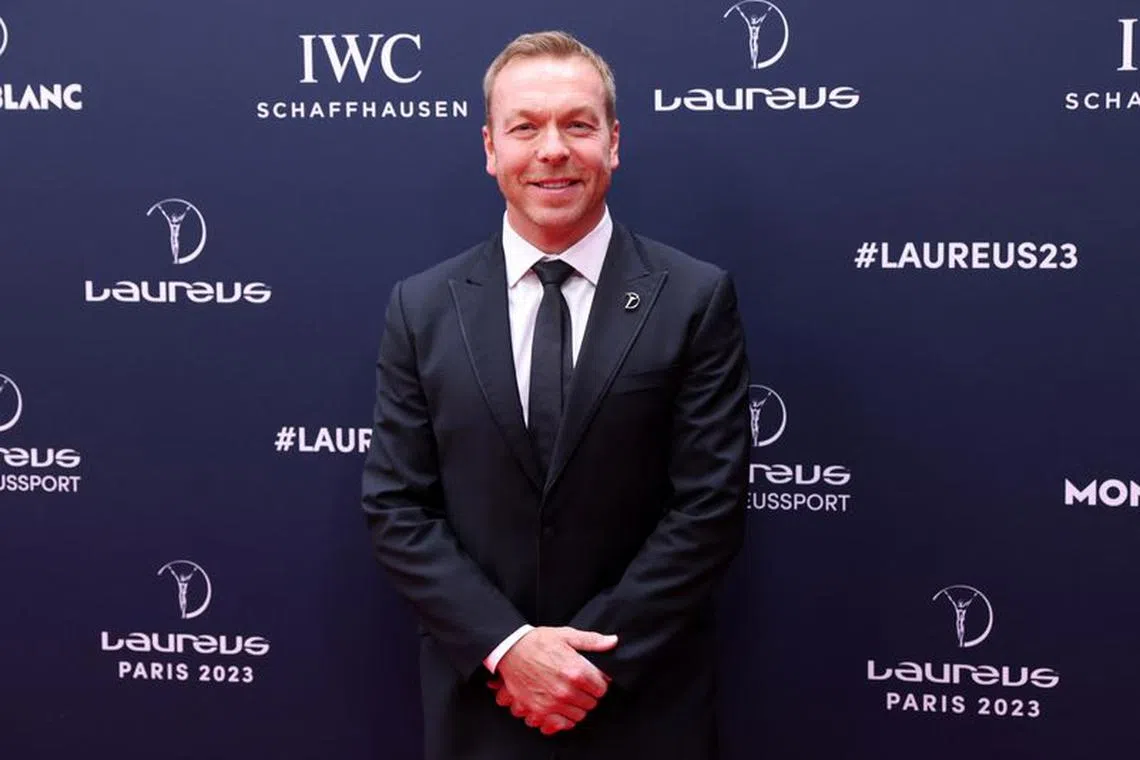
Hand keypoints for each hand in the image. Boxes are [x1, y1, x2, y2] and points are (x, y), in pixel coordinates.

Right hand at [487, 626, 616, 734]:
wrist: (510, 650)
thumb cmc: (537, 642)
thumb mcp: (566, 635)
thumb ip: (592, 641)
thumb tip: (612, 642)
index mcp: (576, 671)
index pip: (602, 688)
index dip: (598, 683)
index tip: (592, 680)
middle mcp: (566, 690)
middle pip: (591, 703)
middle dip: (588, 695)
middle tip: (580, 686)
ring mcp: (552, 703)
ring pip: (579, 715)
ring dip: (577, 707)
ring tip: (569, 695)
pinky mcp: (539, 711)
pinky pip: (561, 724)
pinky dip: (563, 718)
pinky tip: (560, 706)